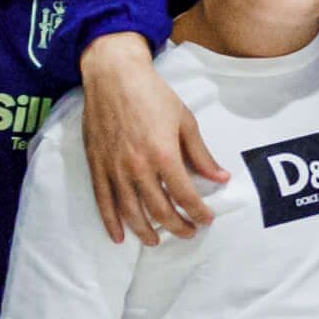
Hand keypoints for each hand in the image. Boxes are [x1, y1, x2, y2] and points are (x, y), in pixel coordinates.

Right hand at [83, 33, 219, 242]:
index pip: (186, 196)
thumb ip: (201, 154)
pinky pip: (103, 202)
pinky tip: (119, 237)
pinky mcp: (96, 166)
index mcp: (163, 155)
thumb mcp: (185, 120)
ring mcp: (114, 169)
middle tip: (188, 233)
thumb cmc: (152, 95)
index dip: (199, 212)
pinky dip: (111, 222)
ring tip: (157, 241)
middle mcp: (138, 167)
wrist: (113, 76)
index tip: (207, 219)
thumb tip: (222, 178)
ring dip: (145, 231)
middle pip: (160, 210)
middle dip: (177, 227)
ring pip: (131, 212)